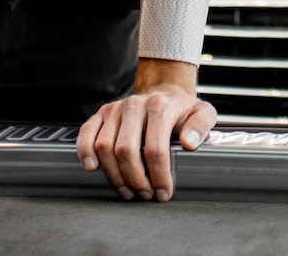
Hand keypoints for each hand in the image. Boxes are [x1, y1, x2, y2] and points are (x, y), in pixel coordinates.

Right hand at [73, 59, 215, 200]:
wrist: (164, 91)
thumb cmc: (182, 109)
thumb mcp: (202, 112)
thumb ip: (201, 125)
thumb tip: (189, 142)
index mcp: (159, 106)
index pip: (155, 149)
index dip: (158, 176)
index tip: (163, 192)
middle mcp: (134, 105)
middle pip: (127, 151)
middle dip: (136, 180)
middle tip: (145, 195)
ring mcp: (115, 109)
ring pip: (105, 147)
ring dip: (115, 175)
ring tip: (128, 190)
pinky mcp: (102, 113)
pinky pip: (86, 133)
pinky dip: (85, 151)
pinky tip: (93, 167)